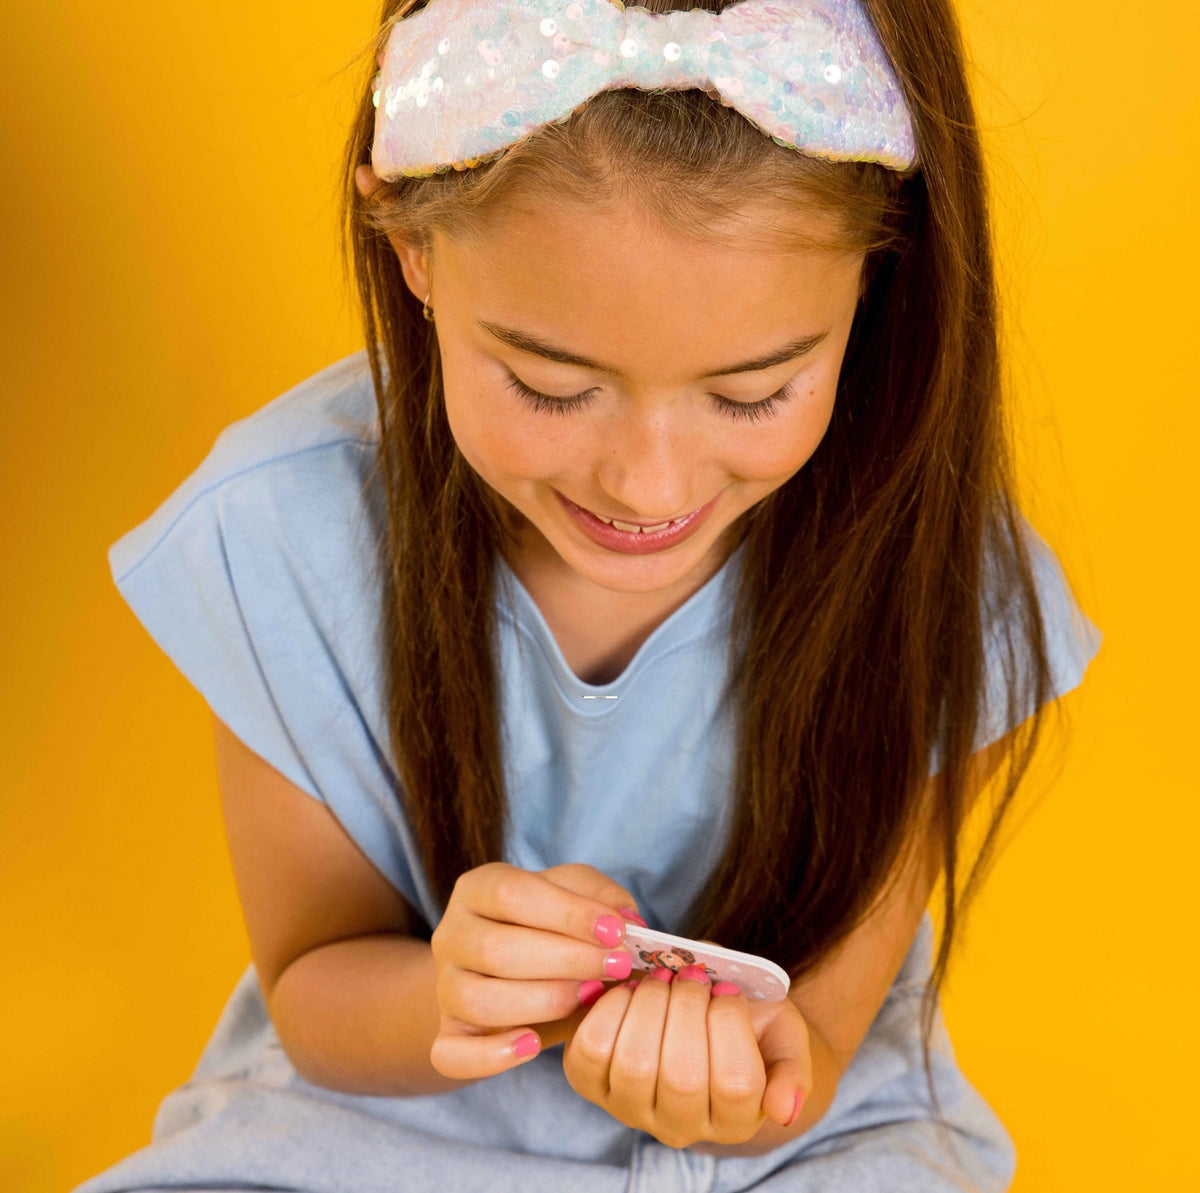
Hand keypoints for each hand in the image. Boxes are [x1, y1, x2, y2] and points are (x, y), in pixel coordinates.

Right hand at [428, 861, 641, 1079]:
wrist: (515, 971)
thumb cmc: (552, 925)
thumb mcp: (578, 895)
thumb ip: (604, 898)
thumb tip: (628, 922)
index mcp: (478, 889)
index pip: (511, 894)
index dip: (567, 914)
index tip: (617, 932)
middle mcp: (452, 934)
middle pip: (495, 949)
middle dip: (566, 960)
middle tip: (617, 967)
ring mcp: (445, 987)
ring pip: (477, 1000)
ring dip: (542, 1001)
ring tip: (589, 996)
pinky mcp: (447, 1035)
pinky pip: (452, 1055)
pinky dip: (490, 1057)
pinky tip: (533, 1046)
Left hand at [561, 965, 811, 1149]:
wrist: (697, 1015)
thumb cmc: (746, 1022)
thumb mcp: (784, 1036)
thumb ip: (792, 1071)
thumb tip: (783, 1111)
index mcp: (736, 1120)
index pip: (736, 1085)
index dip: (729, 1024)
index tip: (728, 989)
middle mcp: (681, 1127)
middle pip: (682, 1077)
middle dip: (687, 1007)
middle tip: (693, 977)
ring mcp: (632, 1109)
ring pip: (635, 1063)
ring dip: (650, 1003)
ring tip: (663, 978)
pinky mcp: (591, 1084)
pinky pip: (590, 1049)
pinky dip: (610, 1006)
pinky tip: (632, 988)